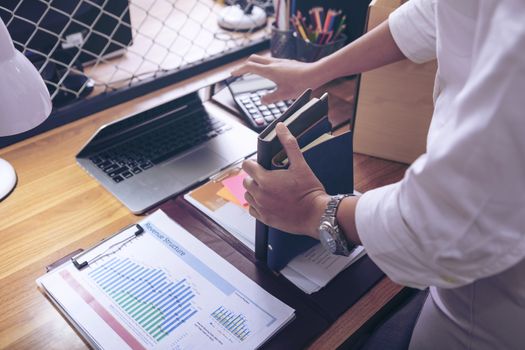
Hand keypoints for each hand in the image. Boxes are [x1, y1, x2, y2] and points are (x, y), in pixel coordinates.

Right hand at [231, 54, 324, 104]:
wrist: (316, 73)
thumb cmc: (300, 83)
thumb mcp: (283, 95)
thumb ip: (270, 98)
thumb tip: (261, 100)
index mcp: (269, 70)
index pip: (249, 67)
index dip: (239, 70)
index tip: (232, 74)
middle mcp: (273, 63)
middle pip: (253, 59)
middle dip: (245, 65)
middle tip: (240, 73)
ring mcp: (280, 61)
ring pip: (262, 59)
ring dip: (255, 65)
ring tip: (253, 73)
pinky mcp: (286, 63)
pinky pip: (271, 61)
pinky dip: (265, 66)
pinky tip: (270, 73)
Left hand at [242, 123, 328, 238]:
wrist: (316, 214)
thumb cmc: (309, 191)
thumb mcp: (300, 164)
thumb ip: (289, 144)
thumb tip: (281, 128)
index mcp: (265, 180)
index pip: (246, 166)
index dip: (253, 163)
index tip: (261, 165)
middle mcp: (260, 194)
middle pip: (246, 181)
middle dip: (255, 177)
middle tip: (269, 178)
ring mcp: (261, 208)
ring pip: (248, 195)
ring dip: (255, 191)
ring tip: (269, 190)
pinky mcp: (265, 219)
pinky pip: (252, 209)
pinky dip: (257, 205)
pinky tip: (268, 201)